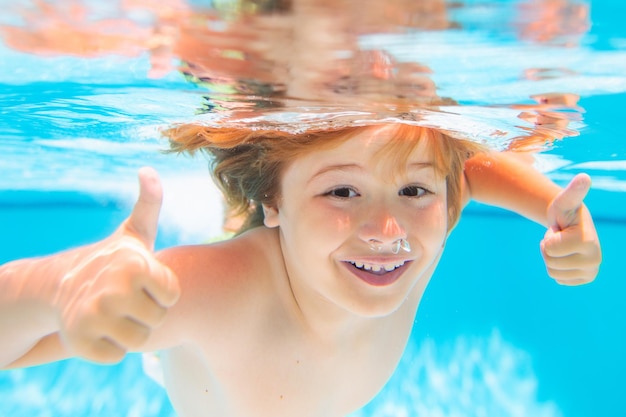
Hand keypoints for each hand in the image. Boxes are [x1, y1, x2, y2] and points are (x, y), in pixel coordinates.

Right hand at [55, 167, 179, 362]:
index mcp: (136, 265)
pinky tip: (99, 328)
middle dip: (146, 312)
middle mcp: (115, 292)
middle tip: (126, 298)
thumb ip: (149, 204)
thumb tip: (148, 170)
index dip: (160, 291)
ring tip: (115, 312)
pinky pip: (116, 356)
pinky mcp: (80, 343)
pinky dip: (109, 347)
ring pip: (139, 341)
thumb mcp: (133, 233)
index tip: (142, 281)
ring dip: (129, 330)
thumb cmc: (110, 261)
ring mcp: (95, 318)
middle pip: (157, 320)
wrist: (59, 284)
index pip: (172, 296)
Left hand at [541, 173, 600, 284]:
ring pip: (553, 273)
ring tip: (561, 246)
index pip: (549, 249)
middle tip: (559, 238)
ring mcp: (592, 271)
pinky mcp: (586, 279)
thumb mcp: (565, 201)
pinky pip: (558, 279)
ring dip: (551, 258)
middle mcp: (595, 261)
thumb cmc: (565, 211)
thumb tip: (584, 177)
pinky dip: (556, 268)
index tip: (559, 230)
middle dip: (548, 249)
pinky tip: (565, 257)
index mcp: (588, 243)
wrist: (570, 225)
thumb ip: (573, 191)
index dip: (548, 238)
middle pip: (551, 263)